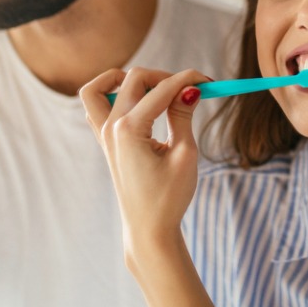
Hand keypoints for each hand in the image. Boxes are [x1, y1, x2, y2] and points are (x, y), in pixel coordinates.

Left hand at [80, 68, 207, 256]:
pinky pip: (96, 106)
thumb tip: (189, 88)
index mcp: (130, 129)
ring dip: (127, 79)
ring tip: (155, 89)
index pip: (162, 89)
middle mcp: (111, 127)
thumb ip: (183, 115)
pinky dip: (112, 95)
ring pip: (103, 87)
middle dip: (164, 77)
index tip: (210, 82)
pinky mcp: (105, 142)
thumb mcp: (184, 154)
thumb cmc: (168, 197)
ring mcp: (104, 134)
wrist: (148, 229)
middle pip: (134, 79)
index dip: (188, 80)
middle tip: (190, 91)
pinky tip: (138, 103)